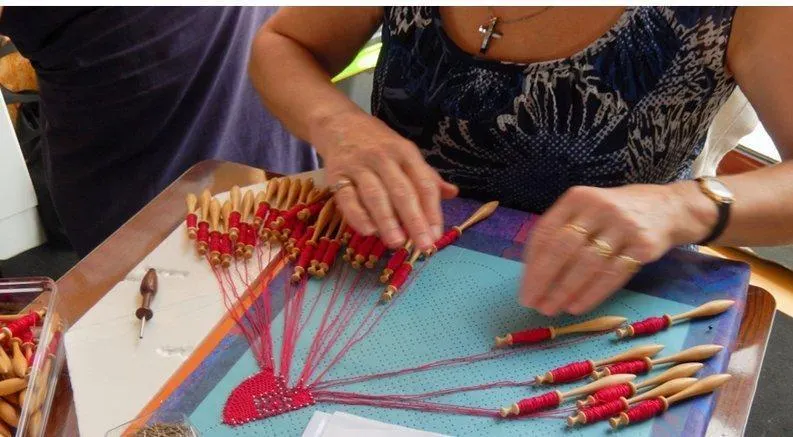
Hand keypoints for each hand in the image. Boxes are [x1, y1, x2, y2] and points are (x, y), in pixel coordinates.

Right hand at [312, 111, 457, 249]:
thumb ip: (426, 176)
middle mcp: (383, 158)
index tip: (437, 235)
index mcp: (406, 153)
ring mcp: (358, 165)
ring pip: (375, 195)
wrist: (339, 123)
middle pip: (402, 191)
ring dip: (387, 220)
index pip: (423, 183)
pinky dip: (357, 215)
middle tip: (423, 245)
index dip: (432, 210)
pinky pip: (347, 197)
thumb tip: (452, 193)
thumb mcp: (405, 153)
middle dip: (414, 220)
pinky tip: (368, 232)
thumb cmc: (379, 144)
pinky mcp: (336, 174)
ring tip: (397, 243)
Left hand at [519, 182, 714, 315]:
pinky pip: (613, 275)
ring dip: (565, 291)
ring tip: (551, 309)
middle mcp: (599, 207)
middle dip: (543, 279)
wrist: (669, 208)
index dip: (532, 264)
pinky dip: (592, 294)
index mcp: (578, 198)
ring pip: (587, 264)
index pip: (546, 232)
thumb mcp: (588, 209)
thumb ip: (562, 231)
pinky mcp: (644, 246)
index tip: (525, 288)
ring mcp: (624, 226)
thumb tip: (532, 272)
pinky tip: (577, 306)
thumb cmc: (616, 213)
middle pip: (563, 248)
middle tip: (532, 303)